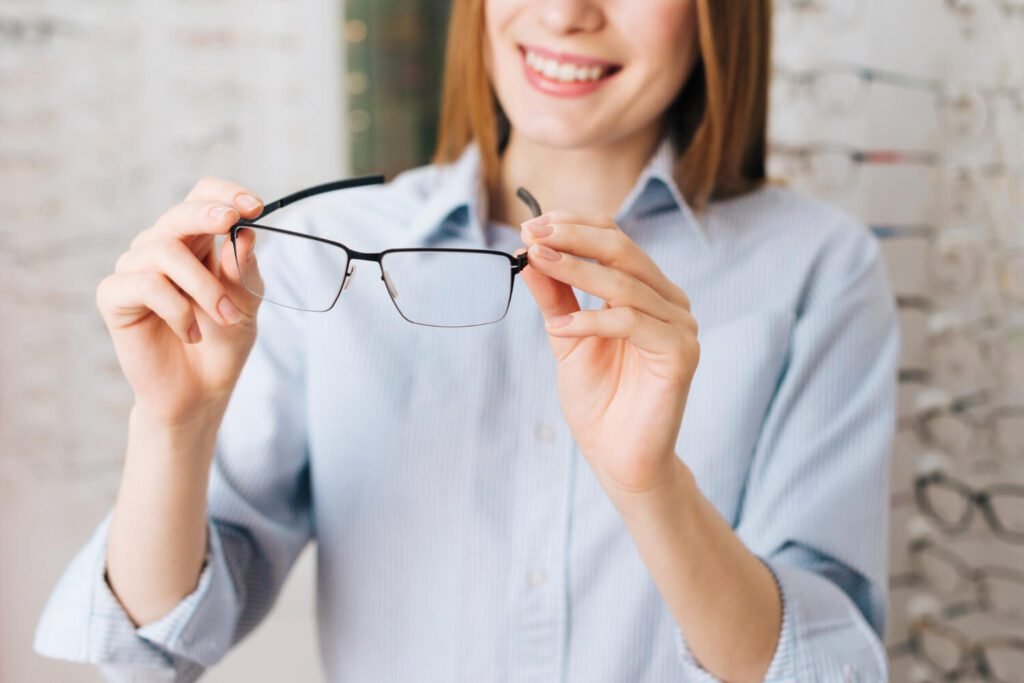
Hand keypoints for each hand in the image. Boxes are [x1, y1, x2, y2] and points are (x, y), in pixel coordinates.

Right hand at [96, 178, 265, 428]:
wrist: (199, 393)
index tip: (255, 206)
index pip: (202, 197)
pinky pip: (146, 284)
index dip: (225, 194)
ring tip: (225, 316)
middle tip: (233, 222)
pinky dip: (177, 309)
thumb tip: (245, 233)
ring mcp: (135, 270)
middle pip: (179, 214)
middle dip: (208, 215)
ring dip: (205, 286)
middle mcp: (161, 249)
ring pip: (165, 251)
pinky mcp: (114, 296)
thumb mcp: (246, 304)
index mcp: (196, 243)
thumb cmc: (222, 344)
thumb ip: (244, 270)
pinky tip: (191, 332)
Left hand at [518, 211, 699, 494]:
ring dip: (575, 270)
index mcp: (647, 291)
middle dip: (573, 238)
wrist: (618, 456)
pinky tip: (558, 329)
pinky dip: (591, 321)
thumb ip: (555, 295)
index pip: (615, 239)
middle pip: (623, 251)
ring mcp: (680, 326)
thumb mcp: (566, 336)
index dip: (575, 226)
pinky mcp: (681, 354)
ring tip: (536, 263)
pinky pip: (632, 322)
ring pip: (625, 284)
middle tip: (533, 235)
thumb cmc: (598, 398)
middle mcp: (669, 302)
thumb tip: (528, 251)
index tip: (531, 224)